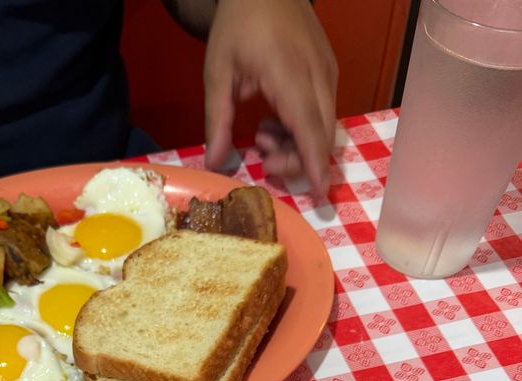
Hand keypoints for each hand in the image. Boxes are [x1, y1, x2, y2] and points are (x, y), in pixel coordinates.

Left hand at [204, 0, 337, 196]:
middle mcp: (318, 75)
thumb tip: (214, 163)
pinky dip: (302, 130)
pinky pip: (323, 114)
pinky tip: (274, 124)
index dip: (314, 162)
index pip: (309, 127)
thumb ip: (217, 121)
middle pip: (322, 135)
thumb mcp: (218, 72)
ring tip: (261, 137)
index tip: (319, 192)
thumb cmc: (239, 24)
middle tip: (263, 161)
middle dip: (297, 161)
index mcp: (289, 73)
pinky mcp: (329, 73)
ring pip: (325, 127)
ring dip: (297, 146)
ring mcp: (328, 73)